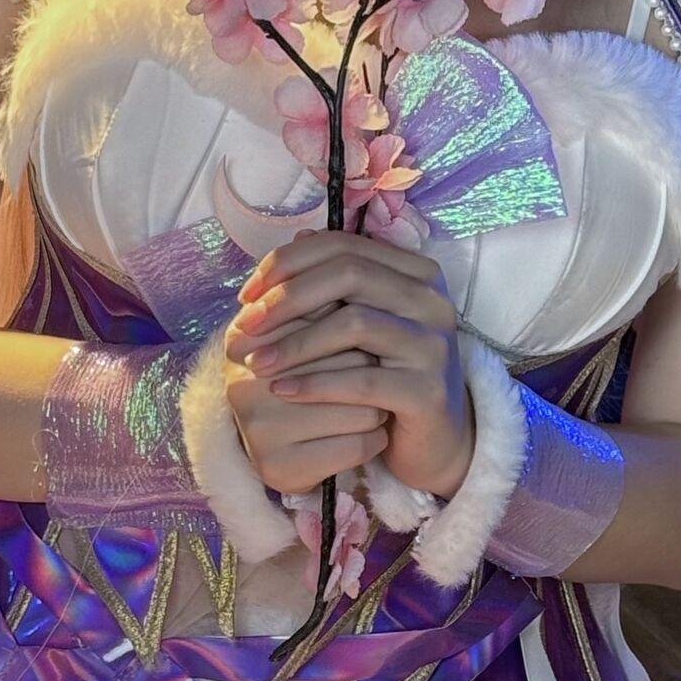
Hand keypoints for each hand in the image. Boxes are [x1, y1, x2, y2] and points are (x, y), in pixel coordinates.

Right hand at [218, 313, 389, 500]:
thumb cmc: (307, 378)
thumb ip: (323, 299)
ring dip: (378, 404)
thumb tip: (354, 275)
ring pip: (358, 406)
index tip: (362, 337)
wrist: (292, 448)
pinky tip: (369, 435)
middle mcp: (241, 386)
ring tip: (372, 403)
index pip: (322, 318)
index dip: (354, 328)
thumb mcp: (304, 332)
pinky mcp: (282, 470)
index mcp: (242, 342)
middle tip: (373, 374)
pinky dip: (376, 439)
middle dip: (370, 366)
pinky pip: (358, 445)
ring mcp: (257, 431)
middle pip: (344, 361)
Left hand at [225, 229, 474, 500]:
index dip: (288, 263)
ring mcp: (434, 345)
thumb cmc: (389, 376)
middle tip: (246, 324)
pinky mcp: (428, 391)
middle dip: (287, 297)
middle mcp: (432, 301)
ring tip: (256, 363)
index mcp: (416, 274)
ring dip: (295, 343)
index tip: (246, 294)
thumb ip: (335, 283)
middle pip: (349, 274)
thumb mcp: (361, 324)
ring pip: (354, 323)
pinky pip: (362, 381)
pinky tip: (282, 390)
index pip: (344, 246)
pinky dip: (315, 383)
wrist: (434, 442)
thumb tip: (298, 238)